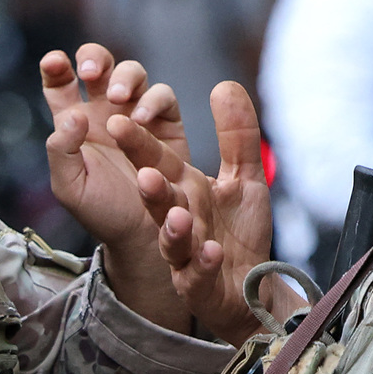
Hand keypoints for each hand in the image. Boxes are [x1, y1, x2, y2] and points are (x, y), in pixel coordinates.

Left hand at [39, 44, 193, 251]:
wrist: (143, 236)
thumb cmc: (102, 212)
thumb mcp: (69, 187)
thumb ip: (61, 150)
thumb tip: (74, 114)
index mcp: (75, 122)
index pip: (60, 82)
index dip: (55, 66)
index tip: (54, 63)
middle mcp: (105, 111)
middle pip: (99, 65)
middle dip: (95, 58)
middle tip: (91, 73)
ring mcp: (138, 114)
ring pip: (133, 73)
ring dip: (125, 77)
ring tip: (120, 99)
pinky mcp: (168, 124)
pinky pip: (164, 97)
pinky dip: (154, 99)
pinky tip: (142, 118)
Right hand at [114, 80, 285, 341]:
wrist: (253, 288)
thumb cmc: (239, 232)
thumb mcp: (246, 176)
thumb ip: (237, 134)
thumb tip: (224, 85)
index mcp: (182, 190)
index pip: (156, 161)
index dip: (139, 142)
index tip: (120, 118)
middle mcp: (178, 220)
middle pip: (158, 201)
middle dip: (150, 187)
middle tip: (143, 172)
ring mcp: (186, 256)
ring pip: (172, 241)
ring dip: (172, 228)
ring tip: (179, 215)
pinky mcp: (201, 286)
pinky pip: (200, 276)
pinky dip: (205, 264)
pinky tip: (212, 251)